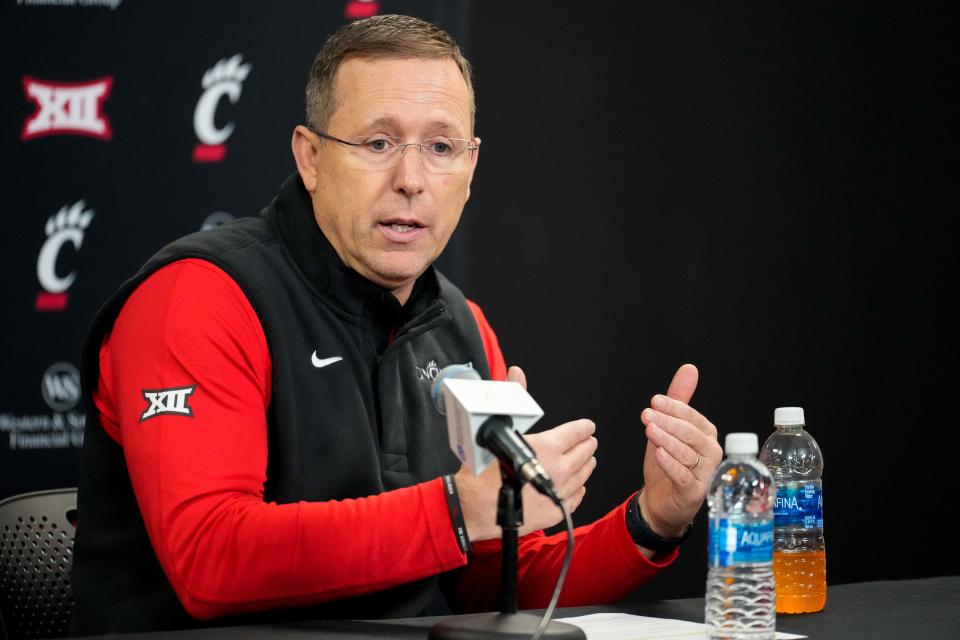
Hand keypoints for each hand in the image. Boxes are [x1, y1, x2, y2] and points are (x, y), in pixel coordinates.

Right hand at [455, 366, 597, 540]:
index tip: (588, 427)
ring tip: (588, 461)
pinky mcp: (553, 513)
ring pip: (582, 476)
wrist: (472, 507)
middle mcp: (557, 469)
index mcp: (547, 446)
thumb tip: (517, 373)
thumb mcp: (498, 428)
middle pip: (583, 454)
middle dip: (587, 446)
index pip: (576, 433)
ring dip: (586, 466)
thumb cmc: (481, 469)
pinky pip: (574, 499)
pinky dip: (578, 490)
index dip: (584, 428)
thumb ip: (513, 398)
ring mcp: (557, 492)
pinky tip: (577, 486)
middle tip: (589, 442)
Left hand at [638, 364, 722, 538]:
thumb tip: (689, 369)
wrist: (660, 501)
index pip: (693, 417)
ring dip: (667, 440)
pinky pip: (684, 476)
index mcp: (706, 435)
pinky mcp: (695, 492)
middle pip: (691, 434)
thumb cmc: (667, 463)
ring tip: (650, 430)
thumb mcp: (669, 429)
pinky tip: (658, 453)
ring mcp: (705, 474)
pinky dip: (671, 464)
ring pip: (688, 454)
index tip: (654, 401)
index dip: (674, 407)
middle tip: (647, 414)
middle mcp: (711, 453)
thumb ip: (679, 401)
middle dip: (668, 422)